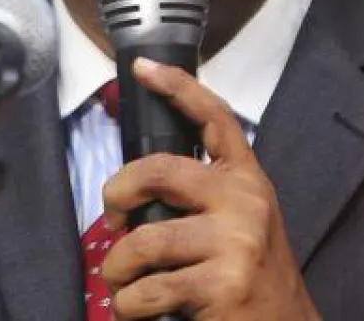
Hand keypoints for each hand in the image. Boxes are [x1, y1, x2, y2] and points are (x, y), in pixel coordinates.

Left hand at [100, 59, 319, 320]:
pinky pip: (148, 289)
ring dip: (118, 270)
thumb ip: (203, 197)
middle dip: (117, 191)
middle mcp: (244, 202)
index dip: (177, 87)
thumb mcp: (240, 224)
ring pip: (144, 241)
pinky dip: (129, 305)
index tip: (143, 68)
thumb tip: (138, 188)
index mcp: (247, 180)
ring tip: (122, 284)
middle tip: (112, 217)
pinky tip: (137, 310)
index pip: (215, 119)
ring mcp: (235, 241)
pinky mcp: (222, 284)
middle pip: (158, 170)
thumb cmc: (251, 279)